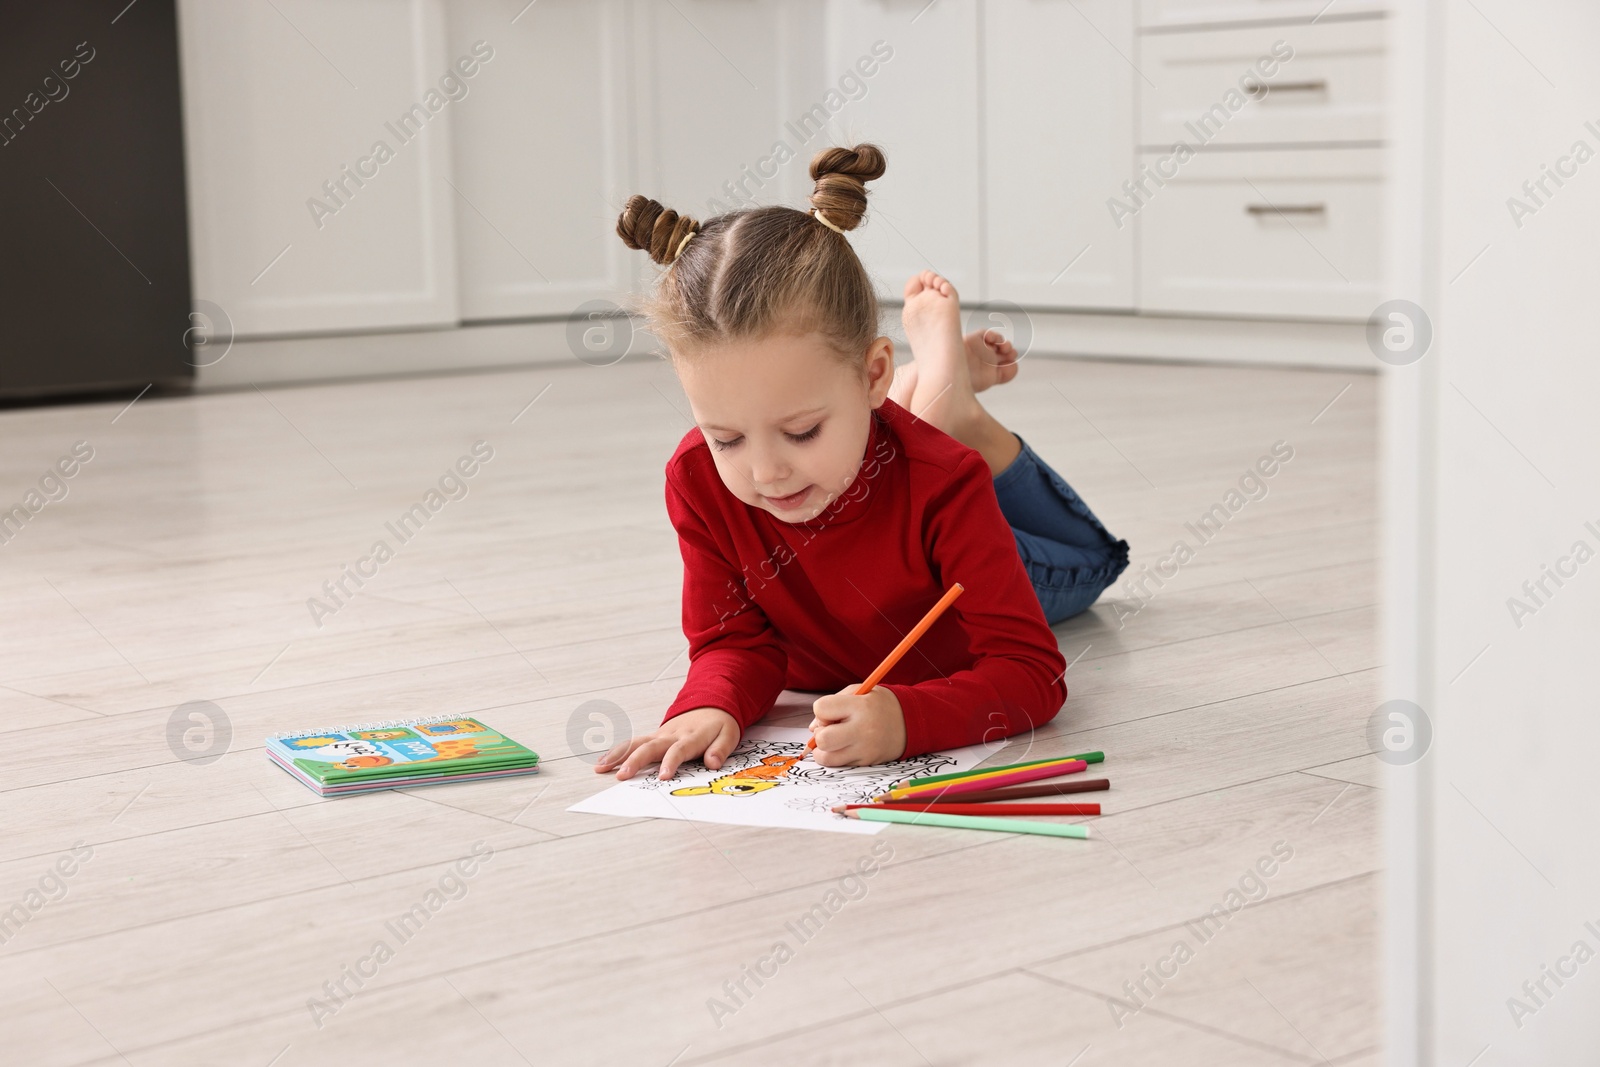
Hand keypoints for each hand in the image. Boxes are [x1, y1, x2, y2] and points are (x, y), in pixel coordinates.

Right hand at [594, 707, 739, 781]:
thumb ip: (720, 749)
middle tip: (621, 776)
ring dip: (618, 755)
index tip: (662, 776)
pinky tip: (602, 762)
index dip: (670, 762)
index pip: (678, 750)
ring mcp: (660, 734)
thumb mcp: (729, 735)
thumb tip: (712, 763)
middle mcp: (671, 735)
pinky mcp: (654, 736)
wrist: (711, 702)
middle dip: (634, 761)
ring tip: (601, 767)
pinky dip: (618, 752)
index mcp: (691, 736)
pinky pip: (634, 743)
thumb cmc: (719, 724)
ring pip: (636, 743)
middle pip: (650, 747)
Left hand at [809, 685, 905, 765]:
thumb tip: (812, 728)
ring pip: (827, 758)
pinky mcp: (867, 762)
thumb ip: (833, 703)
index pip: (821, 709)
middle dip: (819, 734)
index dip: (821, 710)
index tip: (831, 711)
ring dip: (824, 750)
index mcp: (860, 706)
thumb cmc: (881, 705)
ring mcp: (865, 749)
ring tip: (834, 741)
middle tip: (829, 729)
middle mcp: (863, 730)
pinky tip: (846, 746)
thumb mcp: (860, 692)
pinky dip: (837, 756)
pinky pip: (840, 764)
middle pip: (823, 739)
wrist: (911, 722)